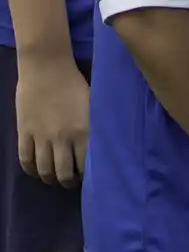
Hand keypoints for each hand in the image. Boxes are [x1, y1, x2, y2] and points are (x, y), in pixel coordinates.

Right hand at [16, 53, 88, 186]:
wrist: (47, 68)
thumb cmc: (74, 83)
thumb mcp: (93, 105)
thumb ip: (94, 126)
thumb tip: (101, 144)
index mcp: (84, 131)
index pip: (87, 164)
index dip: (88, 176)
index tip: (90, 179)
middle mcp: (63, 139)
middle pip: (64, 173)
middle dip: (68, 182)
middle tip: (71, 184)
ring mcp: (42, 137)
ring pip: (44, 170)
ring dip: (49, 179)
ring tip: (54, 180)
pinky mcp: (24, 133)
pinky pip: (25, 160)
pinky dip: (31, 170)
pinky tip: (35, 172)